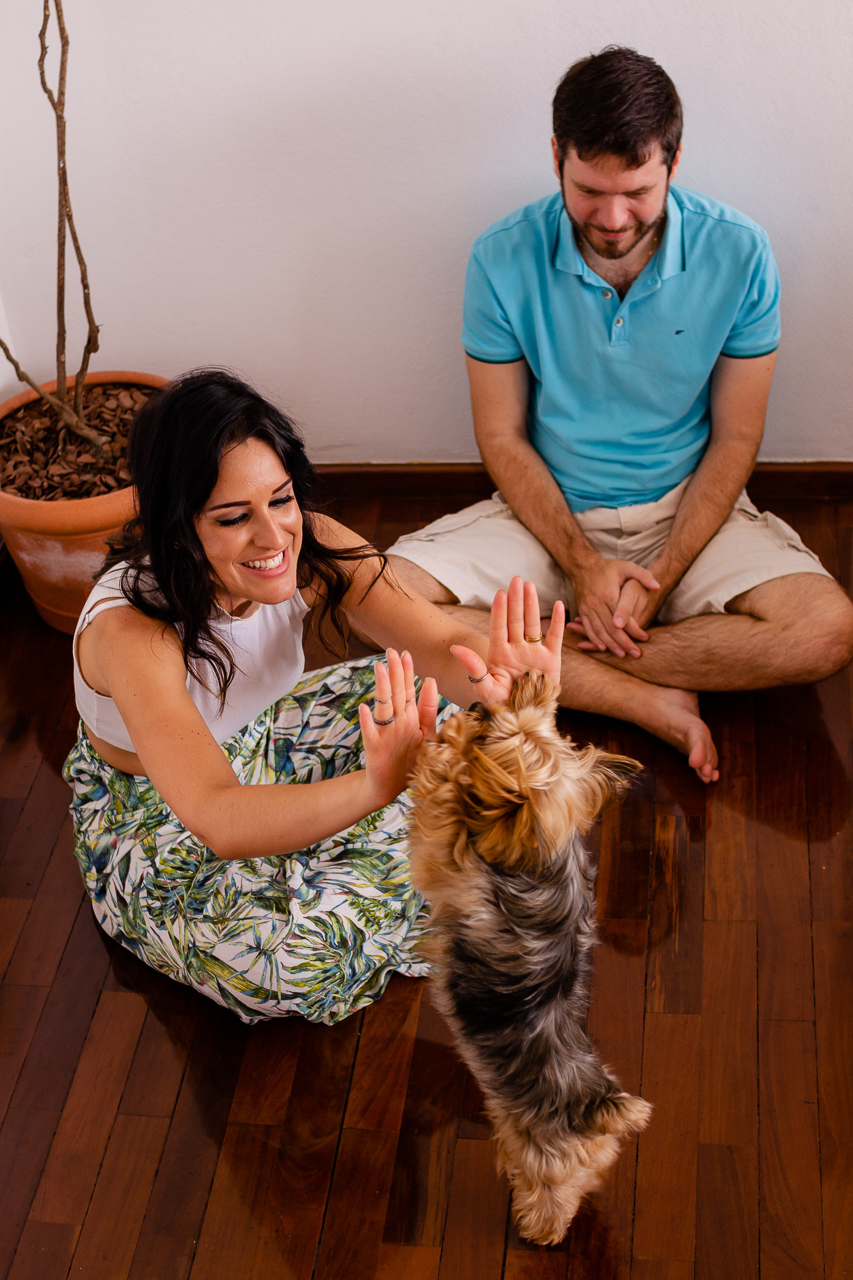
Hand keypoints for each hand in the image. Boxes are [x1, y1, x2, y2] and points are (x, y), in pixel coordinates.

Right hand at [358, 649, 438, 808]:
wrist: (390, 786)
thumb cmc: (409, 759)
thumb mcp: (426, 733)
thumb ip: (429, 709)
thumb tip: (430, 679)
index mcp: (409, 717)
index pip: (407, 689)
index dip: (407, 672)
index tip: (406, 653)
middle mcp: (396, 721)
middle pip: (395, 693)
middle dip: (394, 672)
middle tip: (391, 651)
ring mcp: (385, 733)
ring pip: (384, 707)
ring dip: (381, 688)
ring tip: (379, 669)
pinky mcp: (375, 748)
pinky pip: (371, 733)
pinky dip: (367, 722)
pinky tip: (364, 709)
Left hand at [449, 576, 563, 703]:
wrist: (523, 720)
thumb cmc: (501, 705)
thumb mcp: (484, 688)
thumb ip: (473, 667)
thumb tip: (455, 648)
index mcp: (499, 654)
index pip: (499, 628)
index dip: (499, 611)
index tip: (500, 593)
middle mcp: (517, 650)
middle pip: (516, 620)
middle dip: (516, 600)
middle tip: (516, 579)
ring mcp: (534, 654)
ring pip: (533, 624)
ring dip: (532, 605)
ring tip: (530, 585)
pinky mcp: (552, 661)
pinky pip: (555, 638)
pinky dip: (558, 622)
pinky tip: (560, 605)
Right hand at [565, 555, 659, 658]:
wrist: (583, 566)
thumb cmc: (608, 567)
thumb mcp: (627, 566)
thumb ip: (643, 575)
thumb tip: (657, 586)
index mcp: (609, 594)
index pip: (623, 618)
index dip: (634, 629)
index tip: (645, 637)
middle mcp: (597, 603)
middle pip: (611, 628)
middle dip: (624, 643)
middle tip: (636, 654)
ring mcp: (588, 608)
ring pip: (600, 631)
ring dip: (610, 645)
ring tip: (622, 655)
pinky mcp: (582, 611)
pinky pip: (588, 629)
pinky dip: (595, 640)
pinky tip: (603, 648)